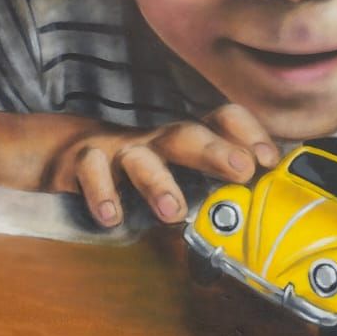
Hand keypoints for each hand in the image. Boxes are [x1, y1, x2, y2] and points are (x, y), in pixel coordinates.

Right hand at [49, 104, 279, 228]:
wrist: (66, 153)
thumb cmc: (136, 171)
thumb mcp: (176, 172)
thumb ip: (213, 186)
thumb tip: (267, 206)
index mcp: (183, 140)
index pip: (222, 118)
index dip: (248, 133)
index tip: (270, 160)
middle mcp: (154, 141)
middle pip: (186, 135)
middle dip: (216, 152)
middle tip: (242, 170)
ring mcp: (117, 150)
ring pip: (139, 157)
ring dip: (158, 182)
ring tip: (173, 212)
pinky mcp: (80, 163)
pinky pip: (90, 172)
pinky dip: (102, 193)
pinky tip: (112, 217)